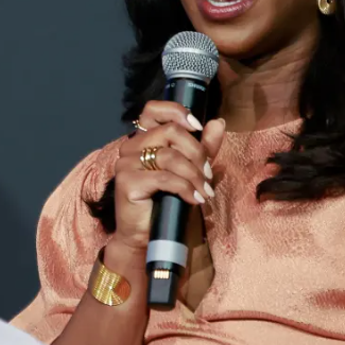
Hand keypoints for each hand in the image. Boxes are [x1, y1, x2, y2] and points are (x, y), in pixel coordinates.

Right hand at [112, 101, 225, 255]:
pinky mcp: (127, 182)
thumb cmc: (167, 201)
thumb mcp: (191, 170)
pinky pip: (165, 178)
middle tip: (208, 174)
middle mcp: (130, 147)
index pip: (153, 109)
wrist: (145, 236)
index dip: (177, 112)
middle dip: (196, 152)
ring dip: (194, 174)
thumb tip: (219, 122)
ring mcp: (126, 164)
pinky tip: (196, 199)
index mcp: (142, 138)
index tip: (198, 127)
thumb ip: (203, 146)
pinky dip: (186, 188)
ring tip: (205, 190)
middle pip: (170, 132)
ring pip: (169, 156)